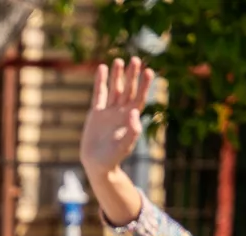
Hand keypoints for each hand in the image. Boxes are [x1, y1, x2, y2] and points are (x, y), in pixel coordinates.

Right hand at [76, 58, 151, 226]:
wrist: (98, 164)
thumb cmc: (113, 158)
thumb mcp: (124, 146)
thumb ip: (132, 130)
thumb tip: (134, 112)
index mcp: (131, 119)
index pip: (139, 98)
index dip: (144, 85)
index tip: (148, 71)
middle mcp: (121, 112)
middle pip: (128, 90)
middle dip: (132, 76)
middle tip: (136, 60)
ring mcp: (109, 111)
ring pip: (115, 89)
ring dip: (117, 75)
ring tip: (119, 60)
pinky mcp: (96, 113)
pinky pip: (99, 94)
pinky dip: (101, 81)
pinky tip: (102, 68)